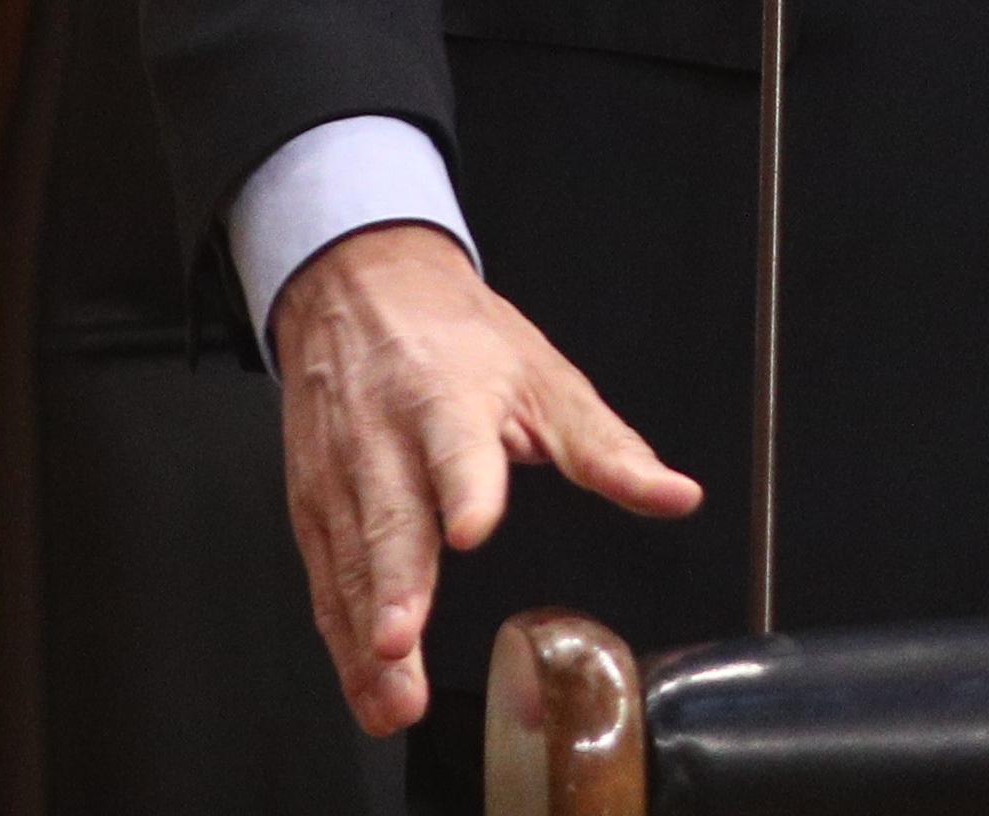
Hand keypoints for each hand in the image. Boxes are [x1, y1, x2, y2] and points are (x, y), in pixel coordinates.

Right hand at [271, 220, 699, 734]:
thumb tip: (676, 496)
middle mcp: (386, 438)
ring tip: (388, 699)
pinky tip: (365, 685)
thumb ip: (606, 449)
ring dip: (364, 639)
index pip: (458, 447)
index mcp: (448, 398)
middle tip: (400, 646)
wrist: (360, 289)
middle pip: (389, 518)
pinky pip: (326, 580)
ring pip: (349, 563)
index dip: (466, 488)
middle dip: (393, 588)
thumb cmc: (456, 338)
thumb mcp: (543, 376)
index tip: (471, 530)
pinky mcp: (313, 504)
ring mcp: (341, 475)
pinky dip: (340, 639)